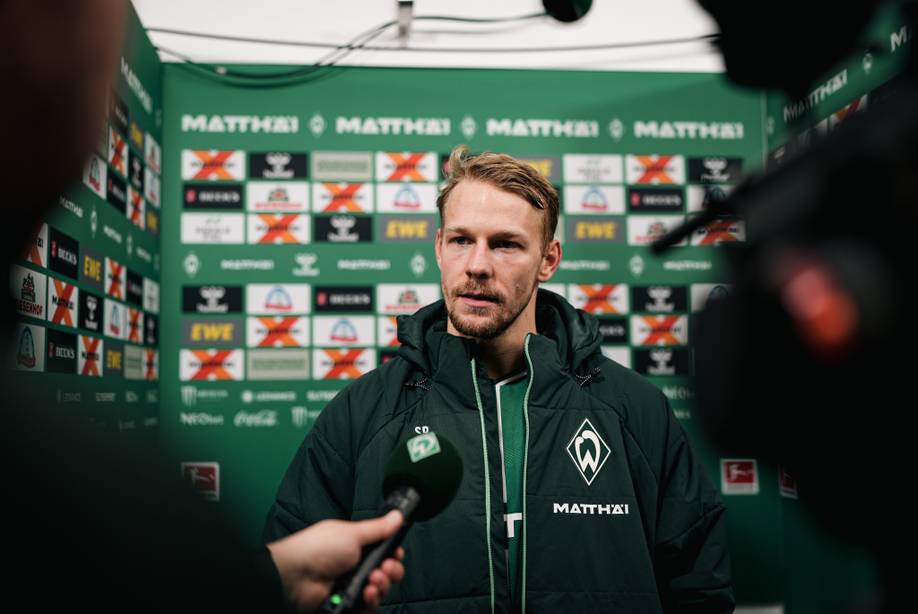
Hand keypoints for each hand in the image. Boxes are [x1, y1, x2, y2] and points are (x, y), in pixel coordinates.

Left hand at [267, 510, 405, 611]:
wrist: (295, 575)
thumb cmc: (317, 548)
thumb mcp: (352, 533)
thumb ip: (378, 528)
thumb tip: (396, 516)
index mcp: (358, 545)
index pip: (385, 552)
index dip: (394, 554)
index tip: (396, 554)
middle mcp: (356, 565)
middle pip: (387, 572)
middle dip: (392, 571)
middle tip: (385, 567)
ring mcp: (352, 585)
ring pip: (380, 590)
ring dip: (382, 585)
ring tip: (371, 581)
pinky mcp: (348, 602)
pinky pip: (369, 606)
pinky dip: (371, 601)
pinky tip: (365, 593)